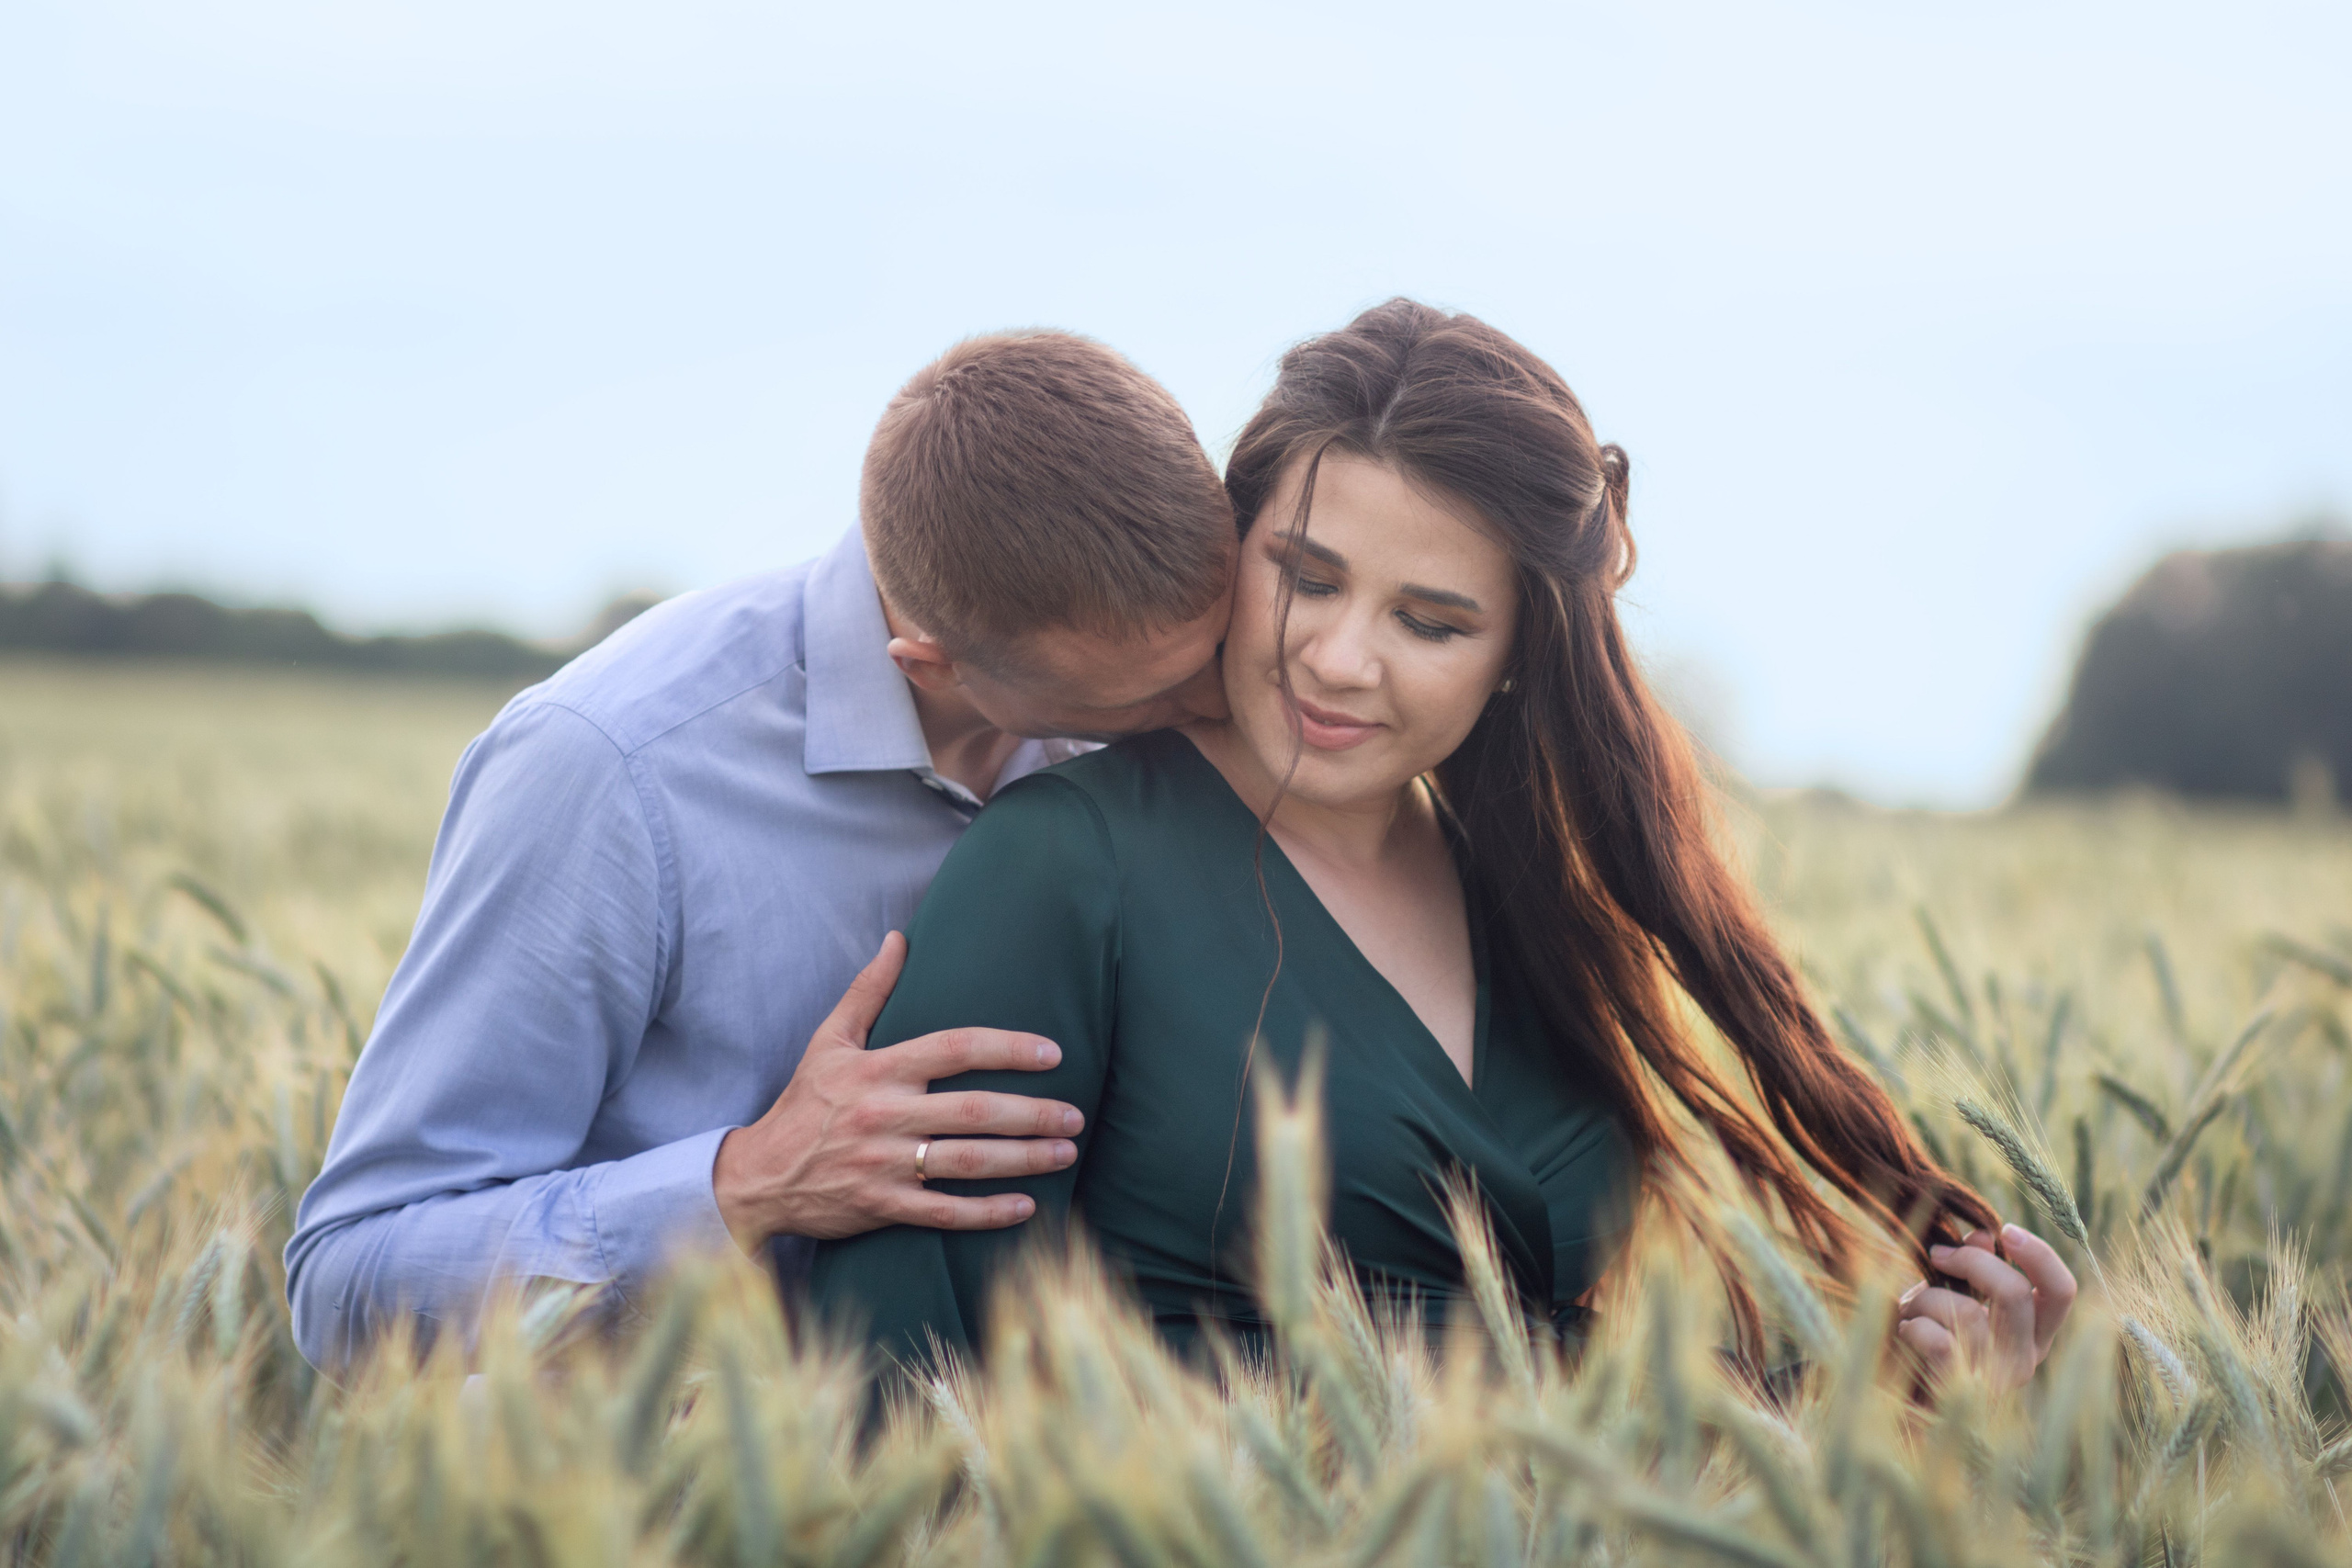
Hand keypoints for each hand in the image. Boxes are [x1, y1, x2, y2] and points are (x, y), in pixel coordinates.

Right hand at [711, 933, 1083, 1248]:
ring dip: (1024, 1160)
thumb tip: (899, 938)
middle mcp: (885, 1115)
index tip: (1053, 1052)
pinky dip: (988, 1212)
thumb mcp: (828, 1041)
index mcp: (878, 1069)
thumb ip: (868, 991)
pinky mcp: (883, 1207)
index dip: (1008, 1048)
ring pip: (967, 1162)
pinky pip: (945, 1213)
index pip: (955, 1049)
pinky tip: (1027, 1206)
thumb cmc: (803, 1104)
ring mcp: (884, 1164)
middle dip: (1033, 1113)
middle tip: (1076, 1115)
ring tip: (1066, 1152)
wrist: (759, 1178)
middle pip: (974, 1110)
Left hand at [1895, 1223, 2078, 1392]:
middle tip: (1937, 1255)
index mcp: (2033, 1336)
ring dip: (1925, 1298)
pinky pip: (1938, 1341)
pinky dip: (1913, 1326)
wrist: (1904, 1413)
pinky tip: (1906, 1332)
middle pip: (2015, 1292)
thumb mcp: (1955, 1301)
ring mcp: (1995, 1380)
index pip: (2061, 1291)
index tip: (2006, 1229)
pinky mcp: (1961, 1393)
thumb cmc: (1930, 1348)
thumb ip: (1974, 1271)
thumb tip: (1982, 1235)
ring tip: (1909, 1310)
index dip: (2041, 1255)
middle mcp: (2025, 1360)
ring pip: (1967, 1312)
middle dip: (1970, 1261)